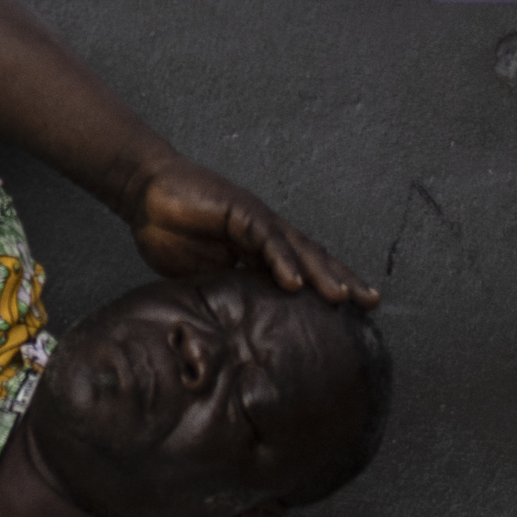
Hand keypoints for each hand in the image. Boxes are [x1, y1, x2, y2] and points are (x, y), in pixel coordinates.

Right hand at [127, 155, 370, 306]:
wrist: (145, 193)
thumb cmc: (171, 231)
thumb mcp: (203, 273)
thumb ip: (227, 290)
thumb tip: (241, 324)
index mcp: (261, 250)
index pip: (304, 270)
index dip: (329, 287)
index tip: (355, 312)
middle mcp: (267, 234)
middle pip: (314, 258)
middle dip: (343, 280)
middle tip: (370, 303)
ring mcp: (257, 221)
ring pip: (298, 249)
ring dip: (320, 274)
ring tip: (341, 298)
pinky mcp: (242, 212)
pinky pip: (267, 239)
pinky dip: (282, 260)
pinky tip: (294, 282)